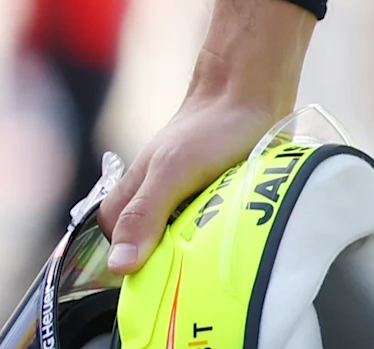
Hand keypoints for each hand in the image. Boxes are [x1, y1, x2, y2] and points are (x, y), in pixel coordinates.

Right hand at [99, 0, 315, 269]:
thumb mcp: (173, 172)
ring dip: (199, 245)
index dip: (133, 265)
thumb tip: (120, 266)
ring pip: (185, 234)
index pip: (119, 246)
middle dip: (171, 257)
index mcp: (133, 194)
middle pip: (152, 243)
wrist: (254, 90)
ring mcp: (188, 191)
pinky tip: (234, 233)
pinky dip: (220, 230)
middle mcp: (156, 194)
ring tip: (217, 251)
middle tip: (194, 270)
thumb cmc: (210, 127)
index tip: (159, 284)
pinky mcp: (217, 189)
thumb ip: (144, 215)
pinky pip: (212, 222)